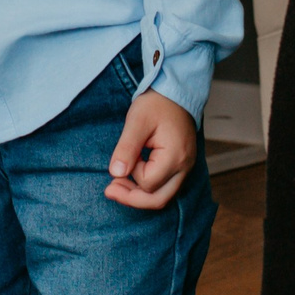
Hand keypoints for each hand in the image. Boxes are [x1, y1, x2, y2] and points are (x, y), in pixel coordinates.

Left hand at [106, 90, 199, 209]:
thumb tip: (116, 173)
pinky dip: (147, 189)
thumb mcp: (136, 121)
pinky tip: (132, 180)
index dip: (132, 174)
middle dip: (132, 199)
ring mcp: (185, 168)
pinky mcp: (181, 167)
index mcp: (175, 156)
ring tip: (117, 187)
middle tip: (109, 190)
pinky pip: (164, 188)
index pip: (148, 182)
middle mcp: (184, 167)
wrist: (175, 94)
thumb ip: (126, 148)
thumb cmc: (156, 104)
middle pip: (158, 200)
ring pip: (162, 197)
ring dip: (139, 196)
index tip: (127, 154)